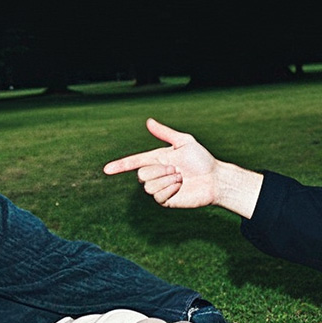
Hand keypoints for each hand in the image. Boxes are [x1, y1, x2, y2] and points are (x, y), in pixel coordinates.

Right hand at [104, 118, 219, 207]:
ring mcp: (161, 188)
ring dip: (166, 180)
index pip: (134, 162)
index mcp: (157, 159)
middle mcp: (157, 174)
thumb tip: (148, 121)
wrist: (215, 179)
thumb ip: (165, 133)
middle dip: (159, 170)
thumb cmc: (202, 160)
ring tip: (181, 178)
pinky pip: (157, 196)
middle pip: (141, 174)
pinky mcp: (166, 200)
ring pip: (148, 186)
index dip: (120, 165)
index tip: (107, 169)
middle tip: (178, 169)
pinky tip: (180, 187)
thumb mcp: (184, 142)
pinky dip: (169, 189)